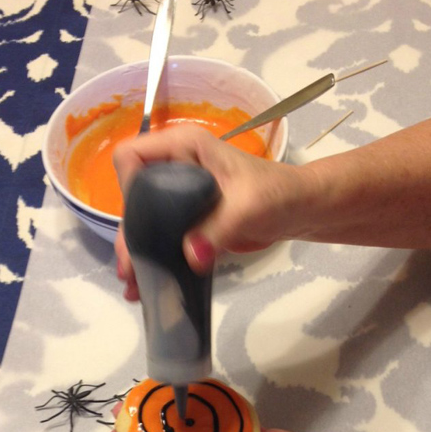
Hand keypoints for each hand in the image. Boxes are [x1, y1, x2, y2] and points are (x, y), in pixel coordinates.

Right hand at [112, 124, 315, 300]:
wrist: (302, 210)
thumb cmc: (279, 193)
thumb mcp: (248, 207)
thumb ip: (219, 228)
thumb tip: (191, 256)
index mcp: (184, 147)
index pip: (133, 156)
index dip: (128, 185)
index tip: (141, 221)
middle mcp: (176, 167)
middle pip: (134, 195)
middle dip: (131, 233)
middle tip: (131, 268)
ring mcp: (181, 195)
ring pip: (146, 220)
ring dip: (139, 251)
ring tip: (134, 284)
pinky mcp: (190, 219)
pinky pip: (164, 236)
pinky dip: (157, 258)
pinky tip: (149, 282)